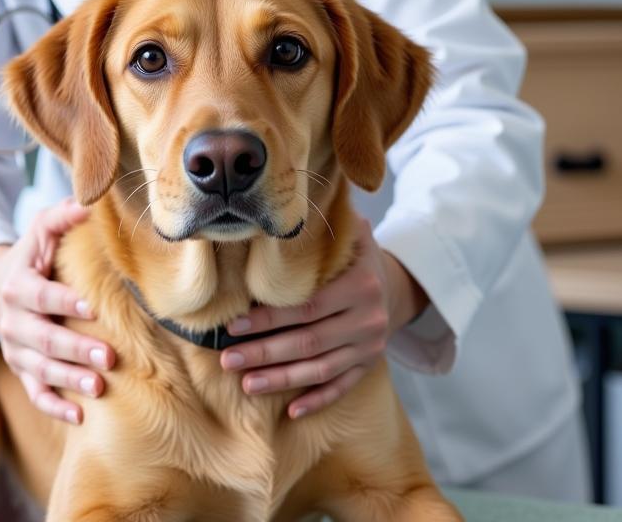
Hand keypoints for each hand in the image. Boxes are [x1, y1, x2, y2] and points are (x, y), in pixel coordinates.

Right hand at [0, 197, 115, 424]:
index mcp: (18, 285)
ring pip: (40, 370)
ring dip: (69, 380)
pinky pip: (35, 393)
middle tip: (109, 357)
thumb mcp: (42, 229)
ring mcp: (16, 350)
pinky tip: (79, 417)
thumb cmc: (33, 254)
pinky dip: (54, 407)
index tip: (93, 309)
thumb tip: (89, 202)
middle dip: (76, 349)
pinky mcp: (21, 370)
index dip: (65, 302)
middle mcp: (13, 321)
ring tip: (99, 388)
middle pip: (44, 339)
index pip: (42, 296)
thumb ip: (63, 215)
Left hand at [219, 215, 425, 419]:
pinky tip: (290, 412)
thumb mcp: (351, 234)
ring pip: (321, 370)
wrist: (394, 285)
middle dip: (265, 353)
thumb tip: (289, 210)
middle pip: (309, 343)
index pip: (308, 308)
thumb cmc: (355, 256)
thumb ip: (326, 225)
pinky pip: (342, 388)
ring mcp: (370, 347)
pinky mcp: (368, 366)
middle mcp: (368, 319)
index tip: (234, 324)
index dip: (270, 318)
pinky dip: (317, 400)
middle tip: (227, 358)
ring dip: (281, 380)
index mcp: (360, 285)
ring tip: (246, 384)